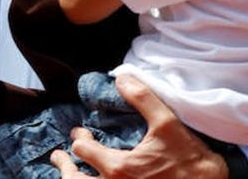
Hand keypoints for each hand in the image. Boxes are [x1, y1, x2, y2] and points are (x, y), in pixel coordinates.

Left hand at [50, 75, 227, 178]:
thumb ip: (142, 98)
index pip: (83, 150)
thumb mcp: (167, 123)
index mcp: (118, 168)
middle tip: (59, 156)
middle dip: (64, 166)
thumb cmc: (189, 159)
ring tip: (68, 173)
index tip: (80, 132)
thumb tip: (122, 78)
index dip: (79, 137)